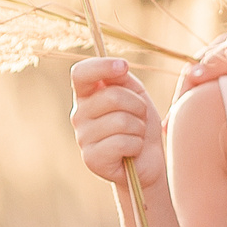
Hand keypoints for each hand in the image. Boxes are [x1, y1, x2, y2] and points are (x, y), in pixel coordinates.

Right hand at [70, 57, 164, 189]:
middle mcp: (79, 114)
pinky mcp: (91, 159)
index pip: (80, 73)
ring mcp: (82, 137)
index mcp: (86, 96)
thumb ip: (123, 79)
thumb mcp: (135, 95)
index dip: (102, 66)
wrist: (148, 160)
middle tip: (140, 118)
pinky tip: (132, 151)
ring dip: (139, 128)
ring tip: (136, 135)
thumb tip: (119, 67)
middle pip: (112, 96)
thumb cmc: (140, 124)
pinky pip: (123, 142)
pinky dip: (137, 145)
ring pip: (121, 120)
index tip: (123, 67)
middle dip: (138, 106)